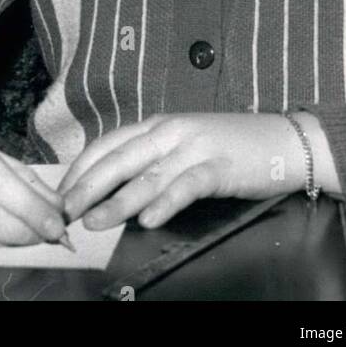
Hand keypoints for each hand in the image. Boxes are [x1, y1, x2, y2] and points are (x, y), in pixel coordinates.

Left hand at [59, 113, 307, 229]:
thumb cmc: (232, 147)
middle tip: (66, 211)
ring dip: (117, 201)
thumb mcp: (185, 145)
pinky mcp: (219, 167)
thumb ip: (153, 159)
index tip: (61, 193)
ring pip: (147, 176)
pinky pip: (186, 186)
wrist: (284, 140)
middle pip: (120, 158)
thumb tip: (113, 187)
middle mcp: (171, 131)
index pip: (109, 143)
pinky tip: (149, 221)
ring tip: (95, 222)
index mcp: (159, 124)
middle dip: (88, 186)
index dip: (82, 168)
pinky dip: (165, 203)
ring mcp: (195, 148)